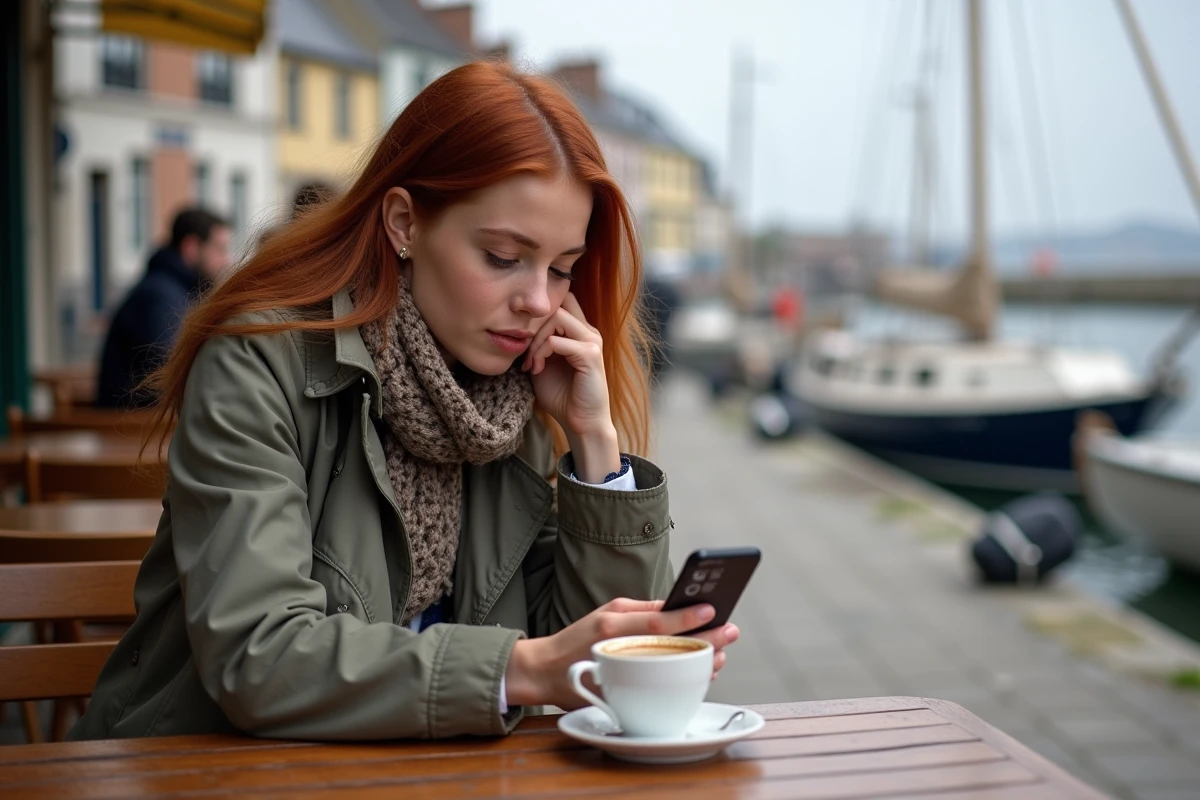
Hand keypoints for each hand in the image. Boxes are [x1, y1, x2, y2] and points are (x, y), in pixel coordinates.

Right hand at [503, 598, 740, 709]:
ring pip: (671, 669)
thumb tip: (675, 607)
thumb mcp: (606, 612)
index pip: (655, 621)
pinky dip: (684, 678)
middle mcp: (617, 648)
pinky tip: (702, 669)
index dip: (685, 618)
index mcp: (612, 623)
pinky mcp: (622, 694)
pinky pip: (661, 688)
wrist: (545, 672)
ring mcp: (621, 674)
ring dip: (701, 660)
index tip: (712, 610)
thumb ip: (640, 610)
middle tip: (731, 631)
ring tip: (722, 651)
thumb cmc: (579, 639)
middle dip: (706, 639)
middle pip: (670, 646)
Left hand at [523, 293, 612, 442]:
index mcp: (580, 332)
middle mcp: (589, 331)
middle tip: (526, 353)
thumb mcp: (543, 364)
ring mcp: (592, 341)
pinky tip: (537, 370)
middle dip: (535, 325)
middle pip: (558, 304)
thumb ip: (537, 344)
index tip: (526, 343)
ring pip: (556, 317)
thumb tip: (518, 330)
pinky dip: (541, 352)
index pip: (562, 301)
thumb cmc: (562, 396)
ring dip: (536, 339)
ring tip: (531, 362)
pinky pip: (557, 341)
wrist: (581, 423)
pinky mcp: (590, 355)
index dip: (540, 314)